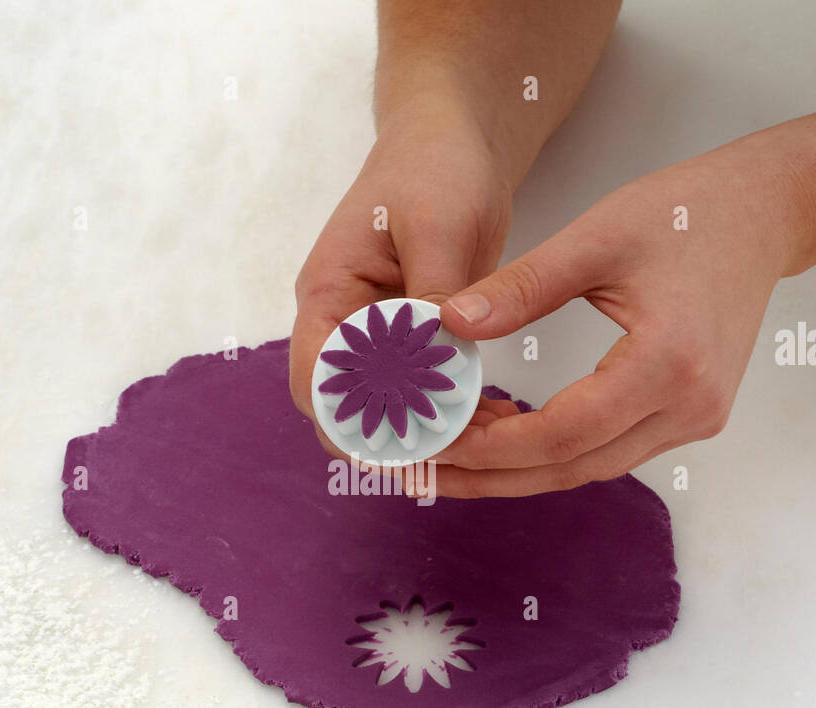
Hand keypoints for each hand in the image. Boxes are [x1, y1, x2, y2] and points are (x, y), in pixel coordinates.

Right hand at [289, 106, 513, 451]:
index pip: (316, 382)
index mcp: (328, 295)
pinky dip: (452, 409)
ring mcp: (375, 336)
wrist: (453, 141)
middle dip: (396, 439)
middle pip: (346, 409)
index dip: (351, 424)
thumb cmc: (435, 166)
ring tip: (491, 442)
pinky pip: (421, 391)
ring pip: (387, 408)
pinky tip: (498, 417)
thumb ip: (434, 292)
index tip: (404, 446)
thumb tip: (435, 358)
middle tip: (459, 457)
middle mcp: (342, 324)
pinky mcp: (409, 340)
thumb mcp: (440, 225)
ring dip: (431, 430)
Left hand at [432, 138, 803, 496]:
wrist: (765, 215)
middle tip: (425, 469)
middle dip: (494, 475)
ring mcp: (696, 419)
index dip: (496, 446)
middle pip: (574, 467)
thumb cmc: (687, 213)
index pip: (566, 431)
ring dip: (519, 470)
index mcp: (669, 361)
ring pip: (590, 468)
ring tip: (451, 459)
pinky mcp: (692, 416)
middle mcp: (690, 406)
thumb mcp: (595, 237)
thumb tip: (449, 323)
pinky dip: (554, 451)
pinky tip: (505, 437)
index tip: (438, 443)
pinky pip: (610, 451)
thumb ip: (521, 286)